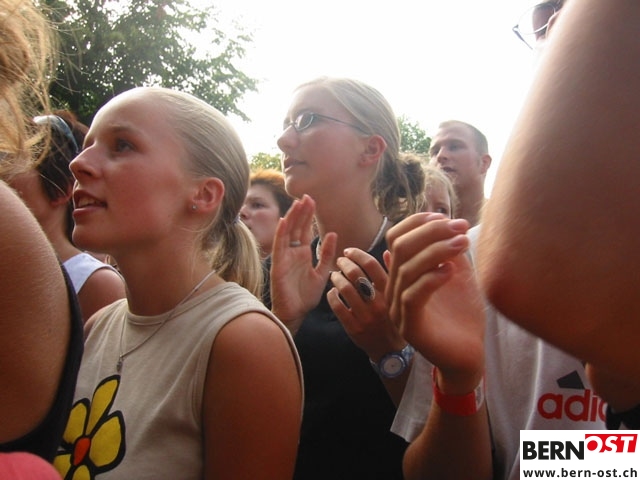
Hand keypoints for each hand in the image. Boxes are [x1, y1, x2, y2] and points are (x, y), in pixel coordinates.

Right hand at [270, 195, 336, 334]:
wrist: (296, 313)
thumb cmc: (306, 296)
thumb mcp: (322, 272)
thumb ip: (327, 254)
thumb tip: (333, 233)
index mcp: (303, 254)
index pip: (305, 230)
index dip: (308, 216)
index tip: (313, 201)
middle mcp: (292, 253)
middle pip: (296, 228)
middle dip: (301, 212)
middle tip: (307, 196)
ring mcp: (284, 258)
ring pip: (287, 233)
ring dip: (291, 218)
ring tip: (297, 203)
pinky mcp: (278, 265)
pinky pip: (279, 246)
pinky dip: (281, 233)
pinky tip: (283, 221)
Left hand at [327, 248, 405, 360]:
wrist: (391, 351)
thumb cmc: (394, 319)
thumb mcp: (398, 297)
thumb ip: (392, 274)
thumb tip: (387, 251)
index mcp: (391, 293)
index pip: (372, 265)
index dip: (357, 254)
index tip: (348, 251)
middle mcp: (379, 303)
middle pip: (356, 275)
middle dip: (344, 264)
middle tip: (339, 261)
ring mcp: (366, 317)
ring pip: (345, 289)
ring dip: (336, 278)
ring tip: (334, 275)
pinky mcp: (354, 328)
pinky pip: (337, 306)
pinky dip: (331, 295)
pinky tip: (332, 292)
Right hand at [385, 213, 484, 392]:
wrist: (468, 356)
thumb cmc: (463, 316)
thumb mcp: (458, 274)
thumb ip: (448, 251)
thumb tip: (444, 223)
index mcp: (402, 275)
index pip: (396, 239)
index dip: (417, 223)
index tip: (446, 216)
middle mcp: (394, 290)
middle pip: (400, 249)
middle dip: (430, 232)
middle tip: (459, 226)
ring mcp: (398, 309)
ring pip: (407, 269)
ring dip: (437, 250)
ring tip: (462, 243)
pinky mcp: (409, 327)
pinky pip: (413, 296)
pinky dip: (431, 278)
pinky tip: (451, 270)